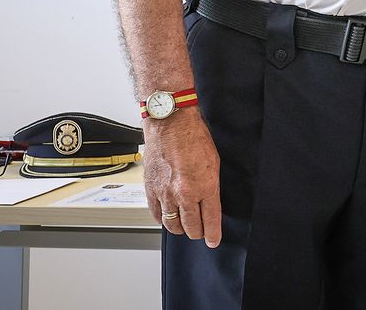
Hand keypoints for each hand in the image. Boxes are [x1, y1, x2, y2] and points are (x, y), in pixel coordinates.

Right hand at [143, 111, 221, 246]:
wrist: (170, 124)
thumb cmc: (194, 137)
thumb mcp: (214, 163)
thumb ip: (211, 187)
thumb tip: (209, 203)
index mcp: (205, 186)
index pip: (210, 220)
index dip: (213, 234)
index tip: (213, 240)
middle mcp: (184, 193)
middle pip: (191, 227)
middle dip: (198, 233)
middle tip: (201, 232)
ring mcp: (165, 193)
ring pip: (172, 224)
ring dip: (180, 228)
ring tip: (185, 226)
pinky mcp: (151, 189)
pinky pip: (156, 214)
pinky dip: (163, 219)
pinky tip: (168, 217)